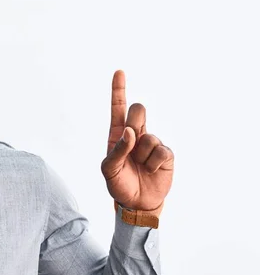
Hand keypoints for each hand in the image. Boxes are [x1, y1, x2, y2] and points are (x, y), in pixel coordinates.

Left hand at [100, 70, 173, 210]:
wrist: (137, 203)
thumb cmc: (119, 184)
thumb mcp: (109, 170)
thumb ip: (117, 150)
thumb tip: (129, 132)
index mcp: (118, 135)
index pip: (117, 109)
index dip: (119, 90)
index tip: (119, 72)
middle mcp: (135, 135)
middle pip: (138, 111)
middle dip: (135, 121)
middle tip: (132, 139)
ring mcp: (152, 143)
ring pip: (149, 136)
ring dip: (142, 155)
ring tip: (140, 167)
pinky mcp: (166, 154)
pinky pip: (161, 151)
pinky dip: (153, 163)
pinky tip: (151, 170)